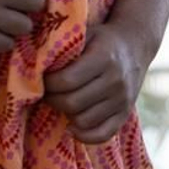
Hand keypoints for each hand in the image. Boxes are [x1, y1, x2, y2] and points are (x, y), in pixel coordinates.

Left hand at [43, 23, 145, 144]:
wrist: (135, 44)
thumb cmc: (101, 38)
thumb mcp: (84, 33)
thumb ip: (63, 47)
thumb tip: (33, 65)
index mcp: (103, 57)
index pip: (66, 80)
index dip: (48, 83)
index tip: (41, 79)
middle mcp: (115, 80)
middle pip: (72, 103)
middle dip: (52, 99)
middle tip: (46, 92)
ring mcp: (122, 99)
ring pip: (84, 120)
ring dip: (66, 114)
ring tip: (60, 101)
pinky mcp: (125, 113)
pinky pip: (102, 134)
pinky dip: (84, 135)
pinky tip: (72, 125)